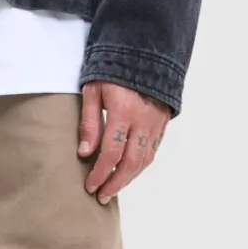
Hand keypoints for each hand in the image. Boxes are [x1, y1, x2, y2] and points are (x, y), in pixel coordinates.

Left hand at [77, 81, 170, 202]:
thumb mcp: (93, 90)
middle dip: (115, 183)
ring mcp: (156, 123)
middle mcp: (143, 121)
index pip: (112, 153)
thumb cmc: (113, 70)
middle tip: (101, 196)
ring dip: (128, 178)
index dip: (101, 173)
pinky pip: (153, 151)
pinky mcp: (162, 123)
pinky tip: (129, 172)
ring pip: (144, 160)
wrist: (144, 52)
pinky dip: (140, 166)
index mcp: (124, 112)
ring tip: (113, 188)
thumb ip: (89, 122)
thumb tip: (85, 153)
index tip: (90, 186)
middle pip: (131, 163)